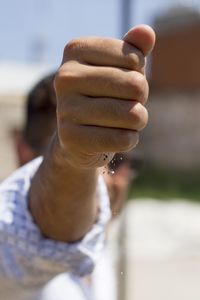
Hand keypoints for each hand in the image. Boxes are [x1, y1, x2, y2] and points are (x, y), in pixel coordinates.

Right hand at [54, 25, 155, 167]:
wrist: (78, 136)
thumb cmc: (103, 95)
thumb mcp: (119, 68)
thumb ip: (134, 49)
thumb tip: (146, 32)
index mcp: (75, 50)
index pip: (134, 58)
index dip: (138, 73)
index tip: (123, 81)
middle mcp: (65, 77)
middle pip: (135, 85)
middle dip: (140, 98)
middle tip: (126, 103)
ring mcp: (65, 109)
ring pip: (132, 115)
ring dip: (137, 120)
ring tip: (122, 121)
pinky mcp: (71, 138)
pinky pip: (123, 139)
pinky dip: (129, 140)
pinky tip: (116, 137)